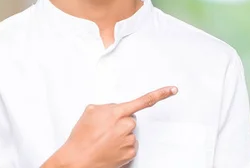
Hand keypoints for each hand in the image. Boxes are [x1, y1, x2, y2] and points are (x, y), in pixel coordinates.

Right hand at [42, 86, 177, 167]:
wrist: (77, 161)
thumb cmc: (81, 138)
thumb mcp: (90, 112)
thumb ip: (108, 106)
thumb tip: (115, 109)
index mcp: (116, 113)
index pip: (144, 101)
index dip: (160, 94)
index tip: (172, 90)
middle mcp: (125, 126)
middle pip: (131, 119)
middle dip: (121, 122)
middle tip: (105, 129)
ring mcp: (128, 140)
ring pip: (130, 133)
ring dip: (120, 135)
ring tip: (104, 141)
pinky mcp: (130, 153)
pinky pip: (130, 145)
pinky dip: (122, 147)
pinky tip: (109, 148)